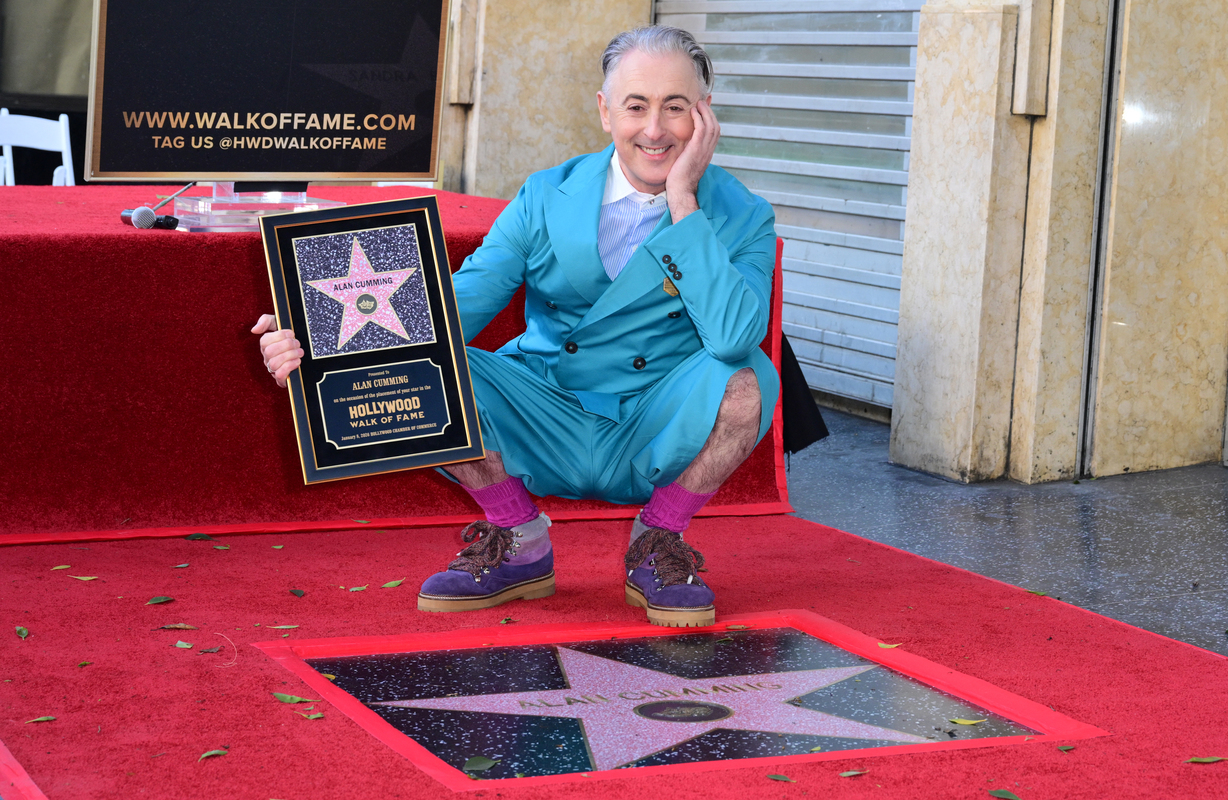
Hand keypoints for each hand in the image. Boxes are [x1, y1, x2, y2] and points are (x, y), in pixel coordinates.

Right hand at [251, 313, 301, 388]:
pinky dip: (290, 366)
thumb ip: (266, 321)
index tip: (291, 334)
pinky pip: (280, 375)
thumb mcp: (279, 324)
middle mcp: (267, 358)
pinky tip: (298, 361)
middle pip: (269, 352)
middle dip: (286, 346)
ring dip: (290, 355)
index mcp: (265, 345)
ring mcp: (273, 369)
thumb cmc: (290, 337)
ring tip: (300, 352)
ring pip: (274, 363)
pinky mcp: (281, 379)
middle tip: (297, 343)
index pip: (264, 341)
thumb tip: (254, 330)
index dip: (279, 336)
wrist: (308, 353)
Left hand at [666, 99, 719, 221]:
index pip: (713, 134)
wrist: (680, 190)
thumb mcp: (686, 164)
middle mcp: (708, 151)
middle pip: (715, 127)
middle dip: (710, 113)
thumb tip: (682, 149)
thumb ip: (688, 154)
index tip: (704, 111)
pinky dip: (699, 118)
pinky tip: (693, 111)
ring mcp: (704, 151)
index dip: (710, 121)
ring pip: (711, 126)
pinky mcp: (696, 150)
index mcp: (706, 154)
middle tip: (702, 103)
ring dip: (705, 112)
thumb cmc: (679, 181)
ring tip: (698, 103)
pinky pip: (701, 129)